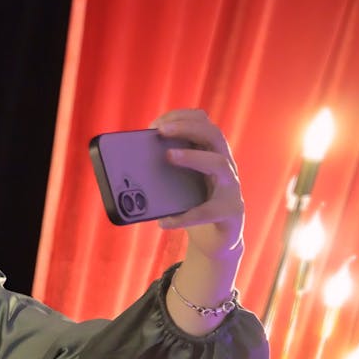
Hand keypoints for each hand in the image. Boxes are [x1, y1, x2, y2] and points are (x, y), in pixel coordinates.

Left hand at [150, 109, 244, 257]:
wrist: (216, 240)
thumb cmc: (193, 205)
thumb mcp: (178, 184)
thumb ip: (164, 172)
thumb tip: (126, 167)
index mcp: (211, 155)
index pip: (204, 124)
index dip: (183, 118)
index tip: (156, 123)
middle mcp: (225, 167)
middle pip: (214, 136)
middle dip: (187, 128)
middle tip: (161, 131)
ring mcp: (231, 189)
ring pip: (219, 164)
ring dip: (193, 157)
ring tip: (169, 156)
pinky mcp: (231, 213)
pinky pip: (208, 212)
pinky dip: (185, 217)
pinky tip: (164, 222)